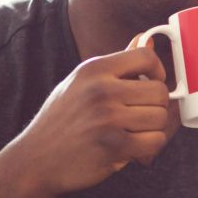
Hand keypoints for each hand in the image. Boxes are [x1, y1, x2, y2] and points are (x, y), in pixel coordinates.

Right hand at [9, 41, 171, 195]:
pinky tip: (132, 146)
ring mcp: (108, 118)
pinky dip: (150, 146)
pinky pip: (156, 141)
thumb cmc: (62, 119)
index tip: (153, 83)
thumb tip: (148, 38)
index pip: (146, 57)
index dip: (158, 71)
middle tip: (139, 115)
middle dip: (156, 106)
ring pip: (161, 118)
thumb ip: (118, 64)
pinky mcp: (114, 145)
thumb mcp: (82, 83)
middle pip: (160, 92)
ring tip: (131, 131)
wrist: (35, 159)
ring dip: (153, 128)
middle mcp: (101, 90)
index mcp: (94, 69)